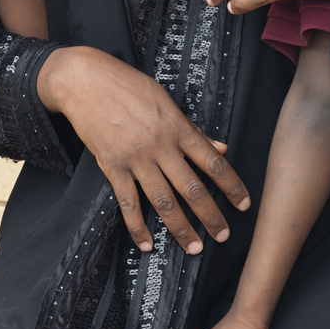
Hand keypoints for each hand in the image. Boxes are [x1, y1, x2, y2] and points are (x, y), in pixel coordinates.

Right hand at [36, 46, 249, 254]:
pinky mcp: (112, 167)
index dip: (231, 186)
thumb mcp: (165, 101)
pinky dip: (138, 227)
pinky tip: (147, 244)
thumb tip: (221, 147)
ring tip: (195, 247)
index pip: (213, 162)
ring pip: (164, 201)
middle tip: (223, 235)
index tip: (244, 203)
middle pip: (192, 187)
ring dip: (181, 228)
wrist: (86, 81)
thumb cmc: (128, 86)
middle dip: (210, 215)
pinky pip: (128, 203)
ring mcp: (136, 159)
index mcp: (177, 128)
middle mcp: (160, 146)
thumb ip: (193, 129)